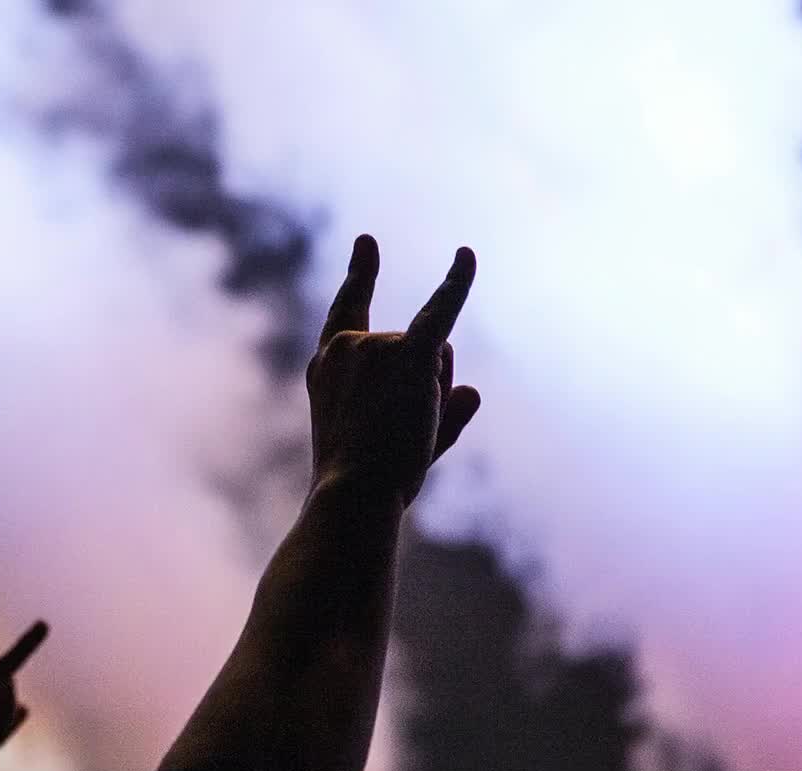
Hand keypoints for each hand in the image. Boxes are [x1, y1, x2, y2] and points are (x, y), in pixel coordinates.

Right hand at [308, 235, 480, 504]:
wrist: (353, 496)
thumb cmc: (366, 486)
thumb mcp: (393, 448)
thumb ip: (438, 419)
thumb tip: (473, 391)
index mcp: (328, 367)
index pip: (348, 311)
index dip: (359, 276)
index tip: (368, 242)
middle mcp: (348, 348)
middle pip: (413, 346)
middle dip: (425, 386)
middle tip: (399, 437)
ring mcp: (375, 348)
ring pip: (437, 356)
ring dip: (436, 395)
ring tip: (407, 433)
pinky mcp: (407, 355)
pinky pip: (440, 310)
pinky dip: (456, 282)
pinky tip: (466, 255)